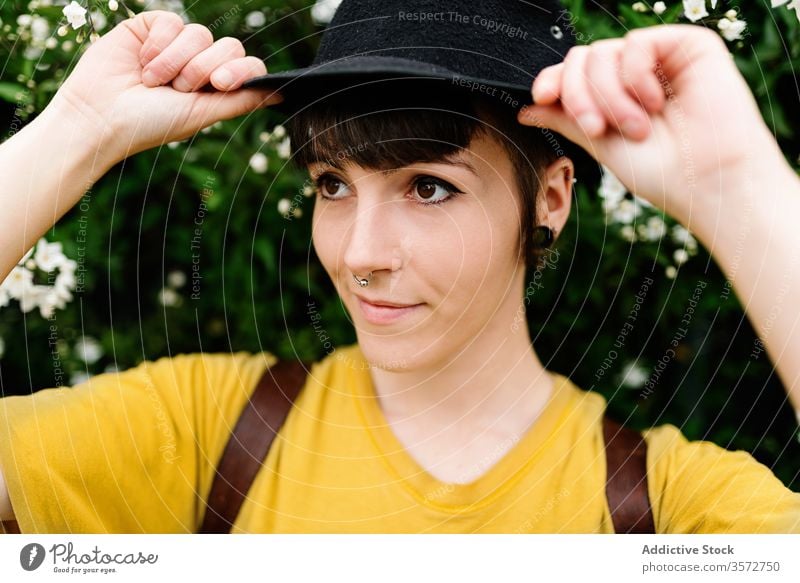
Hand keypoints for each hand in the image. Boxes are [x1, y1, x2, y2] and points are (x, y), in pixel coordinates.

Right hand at [46, 10, 282, 163]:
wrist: (102, 115)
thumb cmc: (152, 123)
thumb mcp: (202, 114)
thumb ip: (241, 100)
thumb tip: (282, 93)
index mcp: (216, 87)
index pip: (247, 66)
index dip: (240, 71)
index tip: (220, 84)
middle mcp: (200, 63)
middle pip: (229, 47)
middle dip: (203, 69)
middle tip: (179, 89)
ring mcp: (177, 45)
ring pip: (200, 33)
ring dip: (177, 61)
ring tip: (153, 81)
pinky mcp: (151, 28)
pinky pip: (172, 21)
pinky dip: (159, 44)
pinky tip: (142, 62)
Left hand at [517, 25, 781, 223]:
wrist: (707, 182)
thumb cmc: (661, 172)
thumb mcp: (600, 144)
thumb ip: (565, 119)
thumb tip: (526, 108)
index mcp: (615, 97)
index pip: (574, 74)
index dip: (553, 80)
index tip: (541, 97)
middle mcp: (636, 75)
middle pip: (582, 59)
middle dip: (578, 95)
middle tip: (597, 129)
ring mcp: (661, 59)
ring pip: (603, 53)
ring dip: (609, 96)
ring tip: (637, 128)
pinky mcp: (688, 46)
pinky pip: (637, 43)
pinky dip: (635, 76)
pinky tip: (656, 103)